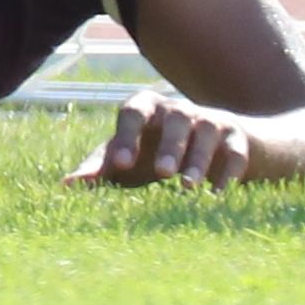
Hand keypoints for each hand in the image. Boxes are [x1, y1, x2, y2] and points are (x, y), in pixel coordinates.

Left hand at [67, 89, 260, 189]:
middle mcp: (179, 109)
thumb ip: (101, 168)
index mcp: (148, 108)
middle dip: (169, 144)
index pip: (133, 111)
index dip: (126, 136)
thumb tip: (67, 186)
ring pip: (206, 132)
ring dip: (197, 159)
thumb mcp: (130, 159)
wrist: (213, 148)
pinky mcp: (237, 138)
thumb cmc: (158, 153)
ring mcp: (211, 121)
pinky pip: (235, 151)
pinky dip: (228, 172)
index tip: (119, 165)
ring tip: (187, 187)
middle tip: (162, 173)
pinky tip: (218, 195)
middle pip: (175, 117)